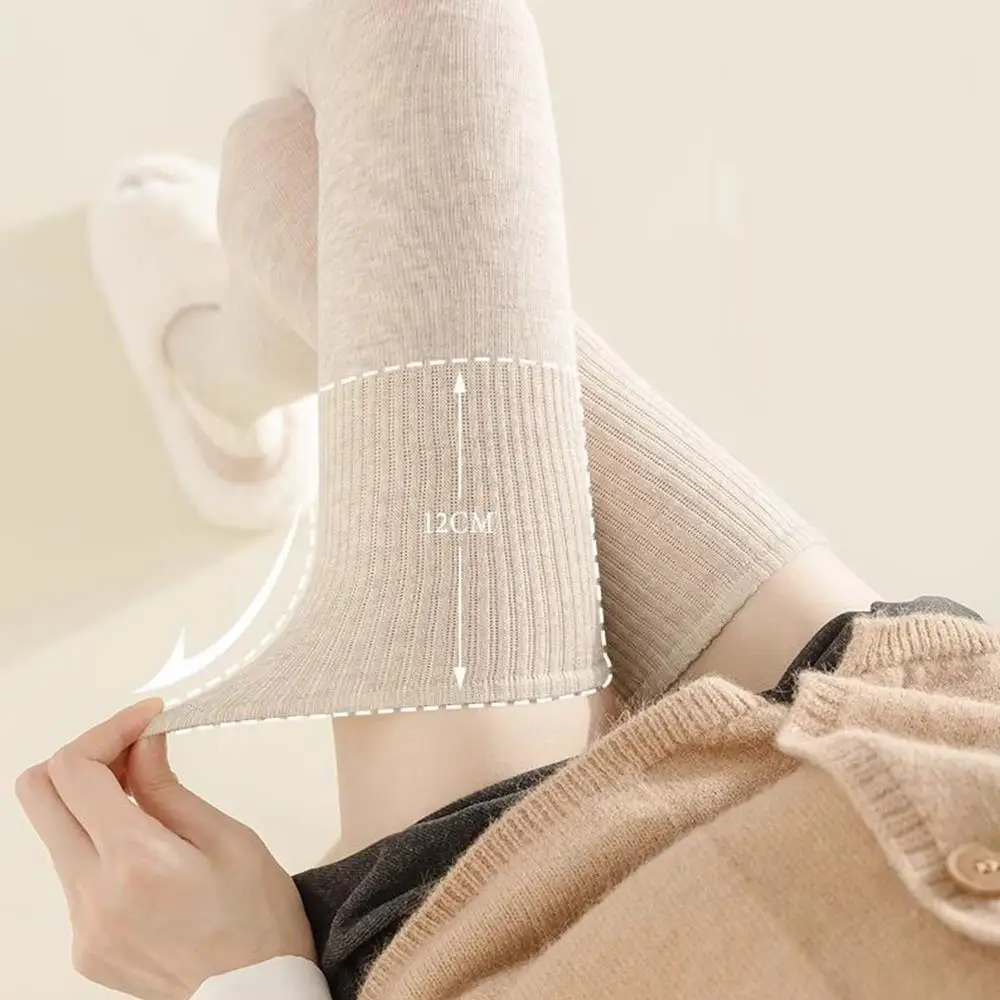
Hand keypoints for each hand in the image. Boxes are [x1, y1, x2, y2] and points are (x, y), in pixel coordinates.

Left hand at [14, 699, 316, 999]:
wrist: (256, 998)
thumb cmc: (258, 919)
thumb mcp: (228, 838)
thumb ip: (168, 789)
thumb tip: (140, 745)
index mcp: (134, 861)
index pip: (74, 771)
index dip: (107, 729)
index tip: (147, 720)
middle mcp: (91, 894)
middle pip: (39, 796)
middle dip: (84, 756)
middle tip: (135, 750)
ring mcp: (81, 924)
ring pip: (58, 834)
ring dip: (95, 801)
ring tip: (152, 797)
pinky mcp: (84, 944)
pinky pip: (75, 874)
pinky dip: (103, 845)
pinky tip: (152, 851)